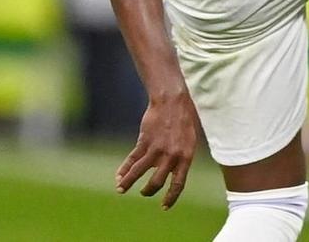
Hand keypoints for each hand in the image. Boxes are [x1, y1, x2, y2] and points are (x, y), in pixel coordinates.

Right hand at [118, 90, 199, 207]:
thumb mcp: (190, 140)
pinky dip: (124, 169)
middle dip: (149, 190)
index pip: (179, 183)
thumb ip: (181, 158)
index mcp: (186, 157)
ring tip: (121, 189)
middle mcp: (172, 156)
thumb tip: (172, 174)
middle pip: (158, 182)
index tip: (164, 207)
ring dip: (128, 182)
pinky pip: (132, 159)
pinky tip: (118, 176)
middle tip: (145, 193)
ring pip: (140, 172)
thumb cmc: (184, 120)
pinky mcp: (145, 141)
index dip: (171, 197)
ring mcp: (157, 148)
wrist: (173, 100)